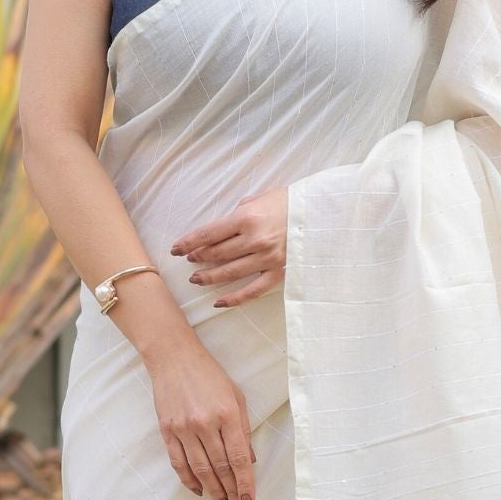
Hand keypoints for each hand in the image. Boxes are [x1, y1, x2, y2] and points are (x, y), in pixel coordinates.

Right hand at [148, 336, 256, 499]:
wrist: (173, 357)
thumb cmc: (209, 375)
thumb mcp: (236, 396)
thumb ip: (244, 429)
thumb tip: (249, 461)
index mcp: (227, 414)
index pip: (239, 458)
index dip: (245, 483)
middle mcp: (205, 424)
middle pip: (220, 468)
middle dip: (231, 492)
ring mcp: (184, 428)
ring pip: (200, 470)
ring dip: (213, 491)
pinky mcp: (167, 430)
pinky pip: (179, 463)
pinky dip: (189, 480)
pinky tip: (199, 490)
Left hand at [170, 187, 287, 306]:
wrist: (323, 212)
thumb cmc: (291, 201)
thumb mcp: (261, 198)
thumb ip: (240, 211)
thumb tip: (225, 225)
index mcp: (246, 218)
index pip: (209, 233)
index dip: (189, 241)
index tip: (176, 248)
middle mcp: (254, 240)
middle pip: (217, 253)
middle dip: (198, 258)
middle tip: (189, 261)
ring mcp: (267, 258)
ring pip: (230, 272)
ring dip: (210, 277)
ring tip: (196, 279)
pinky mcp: (279, 273)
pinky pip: (253, 290)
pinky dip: (234, 298)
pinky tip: (219, 302)